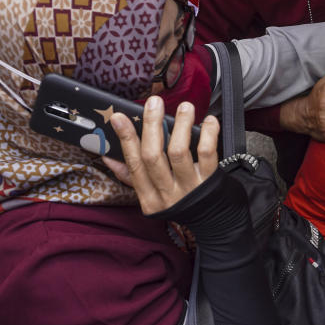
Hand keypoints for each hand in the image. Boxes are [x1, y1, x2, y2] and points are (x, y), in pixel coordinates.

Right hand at [103, 96, 219, 215]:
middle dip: (151, 125)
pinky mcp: (210, 182)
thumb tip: (107, 157)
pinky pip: (207, 154)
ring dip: (180, 126)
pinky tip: (209, 121)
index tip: (119, 117)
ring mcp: (189, 189)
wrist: (216, 222)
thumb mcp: (154, 196)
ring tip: (184, 107)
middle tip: (154, 103)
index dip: (125, 139)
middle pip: (152, 156)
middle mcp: (167, 194)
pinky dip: (208, 134)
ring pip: (178, 152)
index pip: (133, 165)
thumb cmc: (182, 202)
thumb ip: (132, 177)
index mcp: (149, 198)